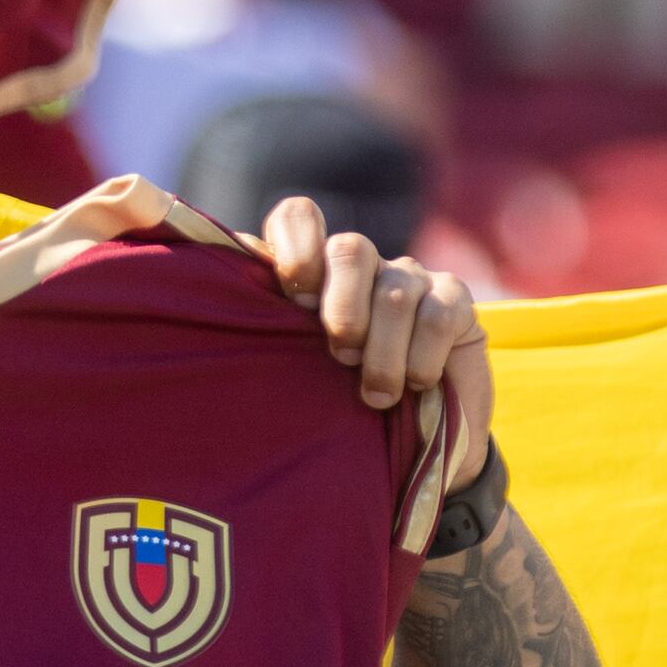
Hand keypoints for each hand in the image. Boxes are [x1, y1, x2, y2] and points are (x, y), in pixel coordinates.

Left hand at [261, 195, 492, 466]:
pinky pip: (437, 316)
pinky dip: (422, 359)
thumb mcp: (295, 374)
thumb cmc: (338, 408)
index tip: (294, 295)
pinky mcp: (455, 301)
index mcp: (313, 272)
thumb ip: (265, 333)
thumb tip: (211, 298)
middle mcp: (361, 266)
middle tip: (341, 356)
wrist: (412, 447)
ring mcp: (410, 279)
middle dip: (342, 307)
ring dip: (383, 352)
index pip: (298, 218)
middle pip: (350, 250)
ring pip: (394, 291)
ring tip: (374, 397)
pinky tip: (417, 386)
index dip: (295, 244)